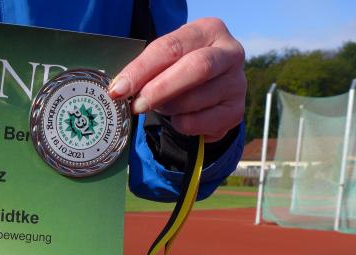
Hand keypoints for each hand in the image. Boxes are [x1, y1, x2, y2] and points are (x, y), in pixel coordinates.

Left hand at [108, 18, 245, 141]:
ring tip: (160, 107)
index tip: (119, 89)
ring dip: (168, 108)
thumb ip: (147, 70)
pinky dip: (180, 124)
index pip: (172, 47)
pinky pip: (198, 122)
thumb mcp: (165, 61)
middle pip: (196, 68)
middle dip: (160, 89)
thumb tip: (119, 89)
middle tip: (136, 105)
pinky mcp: (235, 111)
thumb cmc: (179, 70)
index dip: (142, 69)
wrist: (208, 94)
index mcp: (209, 30)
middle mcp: (230, 52)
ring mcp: (237, 83)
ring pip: (195, 99)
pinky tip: (177, 118)